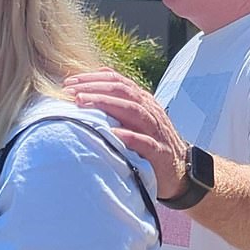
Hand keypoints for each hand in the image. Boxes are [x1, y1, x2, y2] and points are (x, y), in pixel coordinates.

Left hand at [64, 68, 188, 199]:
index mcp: (143, 102)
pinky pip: (146, 143)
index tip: (69, 81)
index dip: (92, 78)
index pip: (117, 81)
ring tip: (82, 102)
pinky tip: (113, 133)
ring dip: (106, 104)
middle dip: (94, 87)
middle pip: (122, 91)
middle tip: (69, 90)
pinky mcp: (161, 152)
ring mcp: (157, 131)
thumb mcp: (133, 121)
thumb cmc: (150, 145)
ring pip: (133, 110)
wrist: (181, 172)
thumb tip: (92, 85)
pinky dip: (130, 137)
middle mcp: (150, 111)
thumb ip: (117, 105)